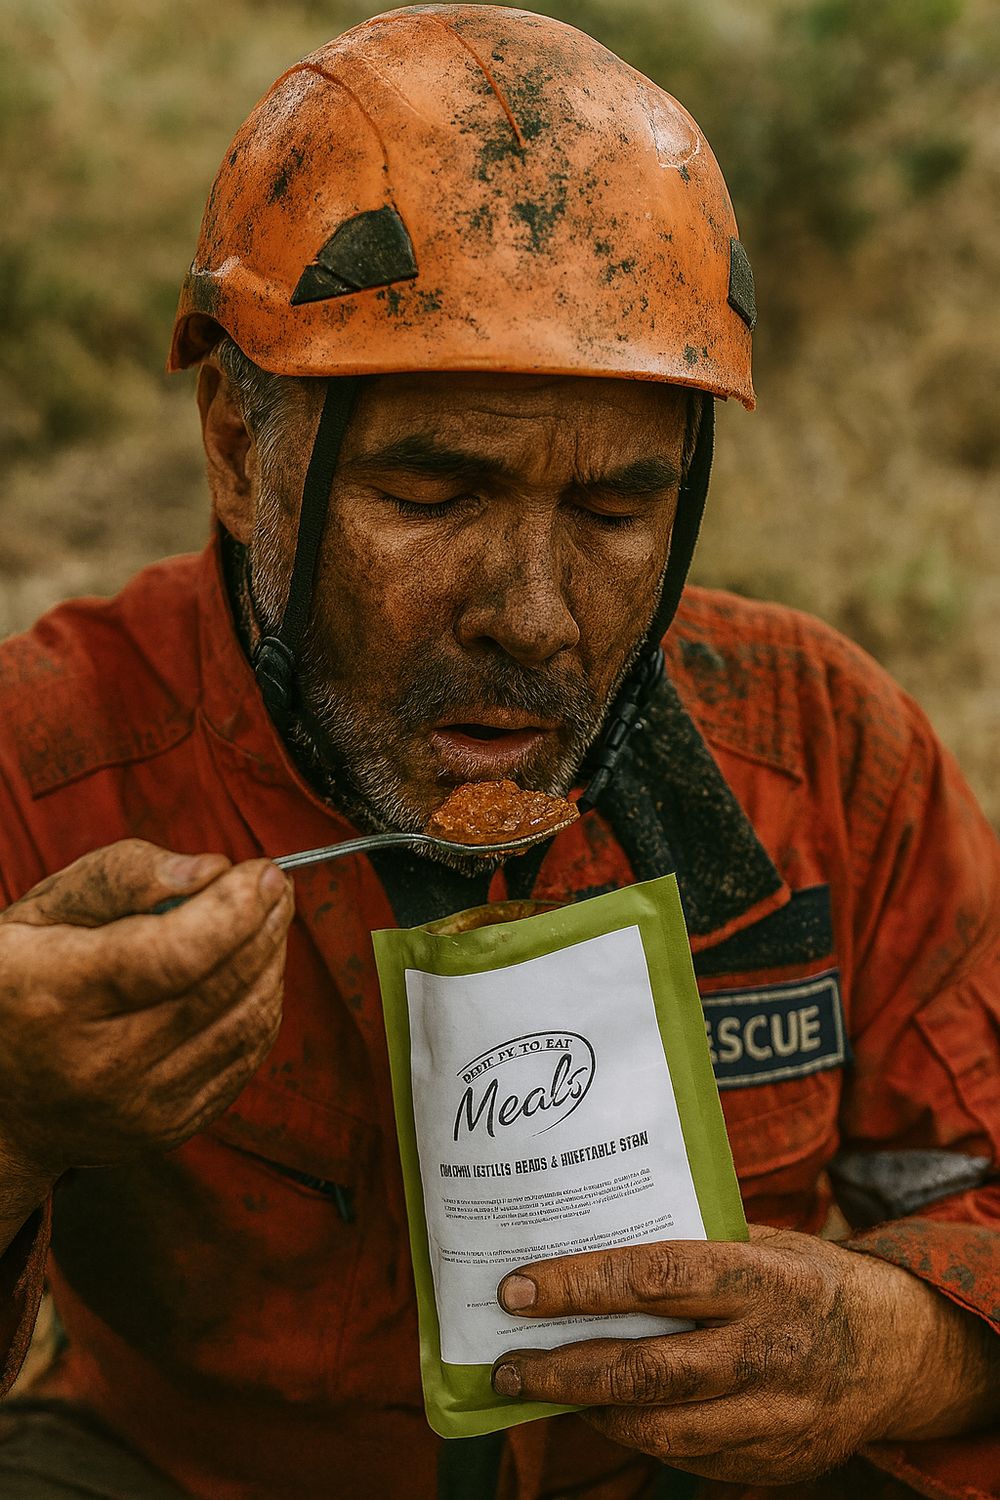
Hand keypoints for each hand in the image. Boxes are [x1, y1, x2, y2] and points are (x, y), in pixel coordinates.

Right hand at [0, 839, 292, 1218]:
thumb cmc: (20, 983)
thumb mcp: (42, 911)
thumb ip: (122, 876)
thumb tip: (209, 870)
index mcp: (58, 995)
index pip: (175, 954)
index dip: (234, 909)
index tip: (262, 871)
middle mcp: (100, 1061)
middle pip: (221, 984)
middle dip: (265, 922)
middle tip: (275, 884)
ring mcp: (139, 1104)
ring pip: (246, 1021)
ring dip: (272, 961)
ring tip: (269, 920)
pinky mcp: (169, 1127)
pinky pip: (246, 1058)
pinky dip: (263, 1006)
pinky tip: (255, 972)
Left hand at [492, 1226, 997, 1483]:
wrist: (898, 1352)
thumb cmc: (809, 1279)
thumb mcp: (766, 1241)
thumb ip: (696, 1243)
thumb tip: (595, 1234)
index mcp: (764, 1279)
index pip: (655, 1279)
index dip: (580, 1286)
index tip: (516, 1290)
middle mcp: (768, 1350)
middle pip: (648, 1370)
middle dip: (564, 1370)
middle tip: (506, 1365)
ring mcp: (774, 1415)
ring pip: (662, 1428)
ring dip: (591, 1411)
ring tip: (543, 1389)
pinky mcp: (773, 1461)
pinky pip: (690, 1459)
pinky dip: (639, 1436)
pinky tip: (605, 1412)